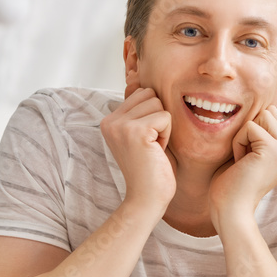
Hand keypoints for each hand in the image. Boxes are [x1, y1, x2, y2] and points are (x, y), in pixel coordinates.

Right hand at [100, 87, 176, 215]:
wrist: (146, 197)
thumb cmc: (150, 167)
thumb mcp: (141, 134)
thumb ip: (139, 110)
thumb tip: (139, 79)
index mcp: (109, 120)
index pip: (141, 93)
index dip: (152, 115)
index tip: (147, 139)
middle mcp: (110, 121)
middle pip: (150, 94)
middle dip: (159, 117)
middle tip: (151, 143)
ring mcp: (121, 126)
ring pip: (158, 103)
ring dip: (164, 127)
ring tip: (153, 147)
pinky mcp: (136, 132)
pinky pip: (166, 117)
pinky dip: (168, 134)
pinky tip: (157, 151)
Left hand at [209, 105, 276, 225]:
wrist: (231, 210)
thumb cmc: (233, 184)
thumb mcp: (252, 153)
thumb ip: (261, 133)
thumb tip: (261, 106)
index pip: (274, 117)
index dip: (254, 131)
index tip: (249, 158)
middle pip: (270, 112)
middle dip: (250, 129)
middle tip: (245, 157)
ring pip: (262, 115)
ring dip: (244, 135)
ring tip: (243, 159)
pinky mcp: (273, 149)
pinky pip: (249, 126)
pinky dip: (238, 142)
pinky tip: (240, 162)